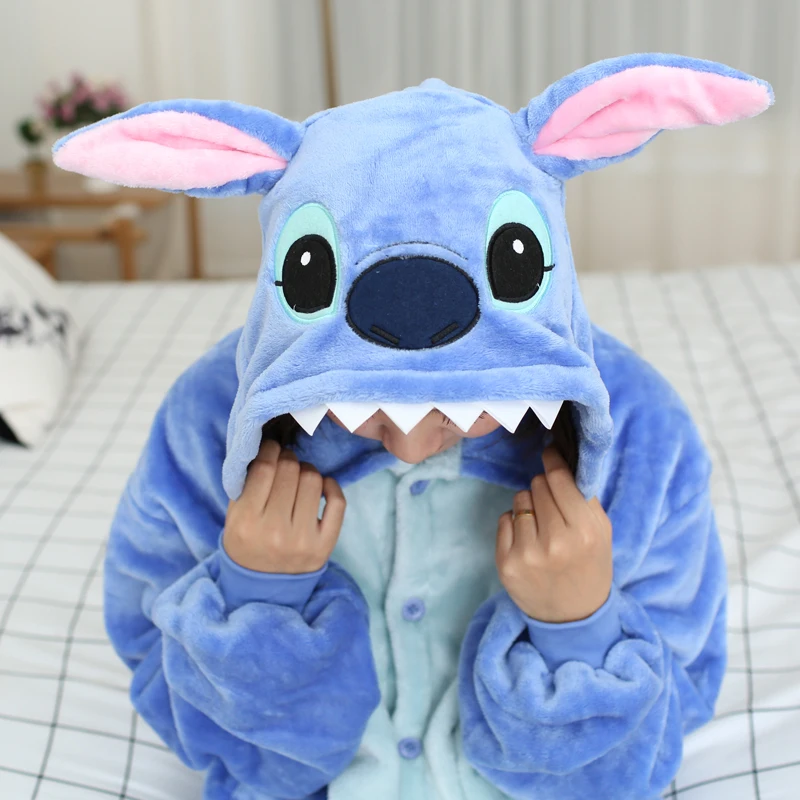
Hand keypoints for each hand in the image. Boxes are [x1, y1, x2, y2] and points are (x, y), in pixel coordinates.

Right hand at [222, 439, 345, 573]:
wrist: (264, 589)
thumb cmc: (247, 543)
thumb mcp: (233, 517)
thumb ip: (245, 484)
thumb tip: (267, 446)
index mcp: (246, 522)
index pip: (264, 468)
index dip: (270, 449)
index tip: (271, 447)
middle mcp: (275, 532)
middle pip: (290, 470)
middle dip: (287, 458)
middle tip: (285, 462)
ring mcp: (302, 540)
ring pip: (313, 480)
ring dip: (307, 470)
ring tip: (299, 477)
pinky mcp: (324, 546)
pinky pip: (337, 502)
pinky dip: (331, 486)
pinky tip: (321, 486)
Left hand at [495, 446, 612, 622]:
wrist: (574, 616)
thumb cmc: (590, 565)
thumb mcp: (601, 531)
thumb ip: (583, 497)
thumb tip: (559, 460)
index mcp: (584, 531)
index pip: (559, 480)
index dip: (553, 462)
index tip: (550, 453)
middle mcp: (555, 542)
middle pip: (537, 485)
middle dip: (545, 489)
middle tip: (553, 506)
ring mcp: (527, 554)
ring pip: (519, 499)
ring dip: (529, 506)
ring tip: (542, 528)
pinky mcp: (506, 564)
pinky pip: (504, 519)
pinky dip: (514, 524)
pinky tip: (528, 540)